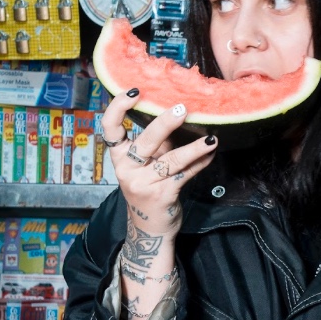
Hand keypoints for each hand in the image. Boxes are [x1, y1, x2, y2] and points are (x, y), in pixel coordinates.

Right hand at [101, 87, 218, 237]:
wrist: (149, 228)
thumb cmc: (148, 188)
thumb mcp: (145, 165)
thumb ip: (157, 144)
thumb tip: (177, 114)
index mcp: (119, 157)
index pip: (110, 129)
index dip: (118, 108)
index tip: (134, 91)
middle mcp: (127, 169)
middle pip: (145, 142)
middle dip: (164, 124)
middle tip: (182, 109)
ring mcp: (143, 184)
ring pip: (171, 160)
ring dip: (194, 148)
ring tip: (210, 138)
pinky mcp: (162, 196)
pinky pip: (184, 174)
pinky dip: (200, 163)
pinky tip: (210, 154)